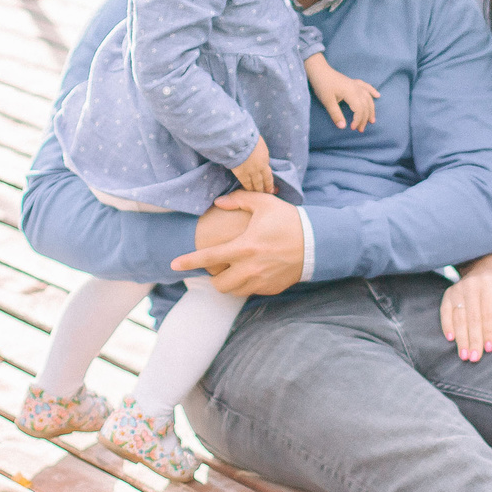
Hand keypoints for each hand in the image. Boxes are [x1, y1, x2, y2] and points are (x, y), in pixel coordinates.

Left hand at [173, 191, 303, 295]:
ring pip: (232, 291)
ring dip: (229, 282)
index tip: (173, 264)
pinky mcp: (271, 288)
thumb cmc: (289, 220)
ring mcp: (261, 281)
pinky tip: (253, 271)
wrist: (318, 243)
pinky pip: (250, 291)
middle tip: (218, 265)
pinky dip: (246, 284)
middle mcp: (250, 268)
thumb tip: (218, 202)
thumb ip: (239, 200)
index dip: (188, 261)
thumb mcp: (264, 204)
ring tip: (234, 269)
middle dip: (213, 276)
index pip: (208, 258)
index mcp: (244, 247)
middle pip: (218, 283)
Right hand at [231, 134, 274, 195]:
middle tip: (267, 194)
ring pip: (256, 184)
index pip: (268, 172)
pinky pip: (246, 183)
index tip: (271, 187)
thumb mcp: (258, 144)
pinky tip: (248, 192)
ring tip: (258, 195)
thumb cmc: (248, 138)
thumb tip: (258, 153)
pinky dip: (247, 188)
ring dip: (257, 190)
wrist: (239, 141)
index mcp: (265, 158)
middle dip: (266, 188)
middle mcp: (260, 167)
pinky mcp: (241, 174)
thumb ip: (259, 152)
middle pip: (264, 180)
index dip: (269, 181)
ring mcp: (251, 172)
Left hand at [312, 68, 380, 130]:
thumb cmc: (322, 85)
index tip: (352, 128)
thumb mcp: (327, 102)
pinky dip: (372, 91)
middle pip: (365, 106)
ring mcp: (356, 85)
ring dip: (371, 110)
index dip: (357, 120)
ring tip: (372, 120)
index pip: (359, 110)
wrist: (319, 70)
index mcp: (351, 93)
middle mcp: (357, 89)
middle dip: (364, 119)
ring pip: (368, 98)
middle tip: (360, 130)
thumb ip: (336, 114)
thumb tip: (343, 127)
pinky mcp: (353, 82)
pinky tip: (378, 96)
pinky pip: (367, 87)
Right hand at [440, 258, 491, 361]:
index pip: (488, 312)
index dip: (489, 332)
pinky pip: (445, 312)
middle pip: (472, 318)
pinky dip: (447, 326)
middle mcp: (471, 284)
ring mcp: (458, 289)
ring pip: (459, 317)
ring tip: (464, 356)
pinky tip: (451, 340)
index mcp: (489, 283)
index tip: (490, 349)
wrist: (483, 269)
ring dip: (461, 338)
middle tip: (475, 359)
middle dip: (474, 340)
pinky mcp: (448, 294)